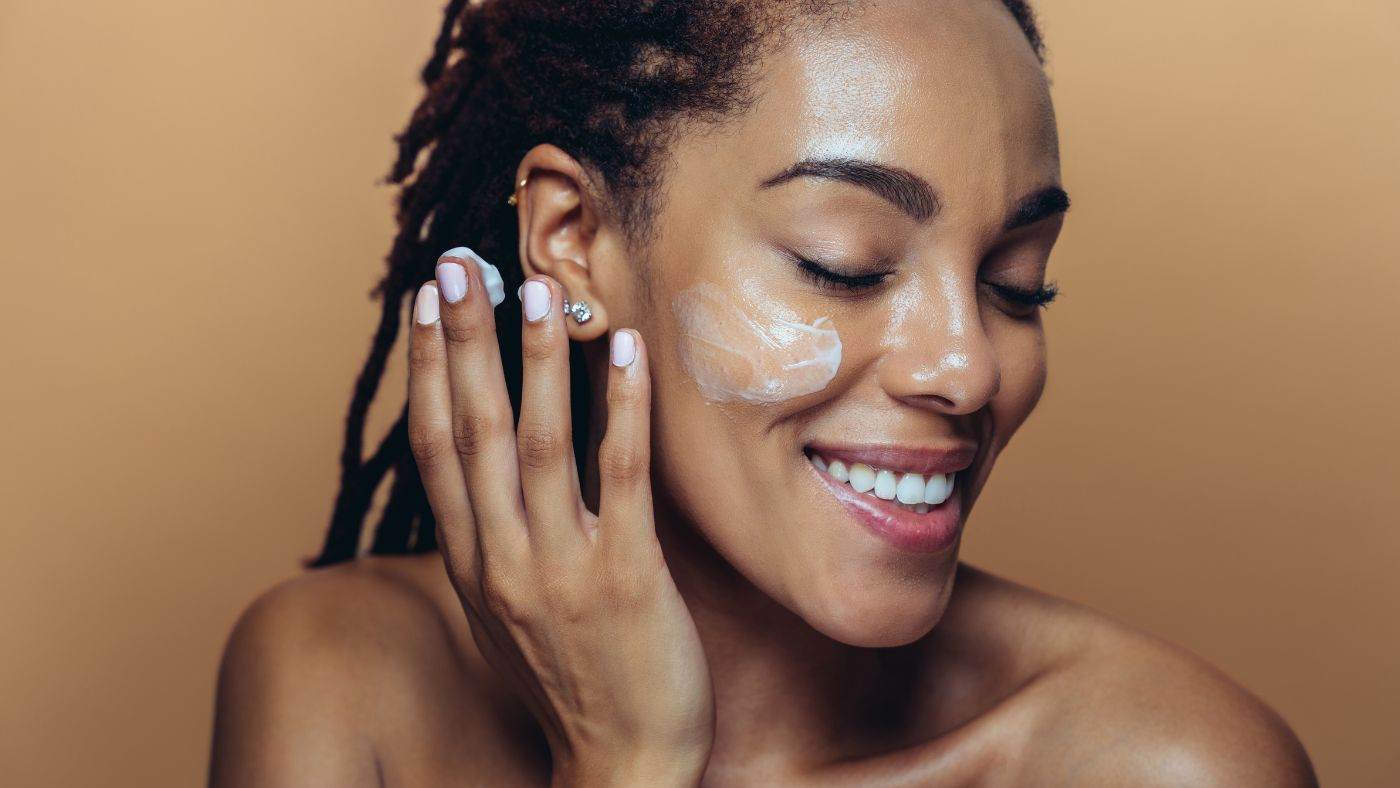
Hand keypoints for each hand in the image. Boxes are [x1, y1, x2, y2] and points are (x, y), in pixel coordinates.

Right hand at [406, 249, 714, 785]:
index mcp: (470, 562)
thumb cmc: (571, 679)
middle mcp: (503, 559)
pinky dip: (620, 410)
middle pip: (474, 431)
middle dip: (462, 342)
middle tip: (459, 264)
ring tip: (536, 290)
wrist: (621, 764)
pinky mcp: (627, 579)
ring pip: (541, 445)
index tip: (424, 301)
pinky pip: (622, 478)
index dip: (428, 369)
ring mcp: (561, 569)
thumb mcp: (509, 608)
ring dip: (536, 363)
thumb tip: (493, 468)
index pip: (436, 447)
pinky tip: (622, 352)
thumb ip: (495, 538)